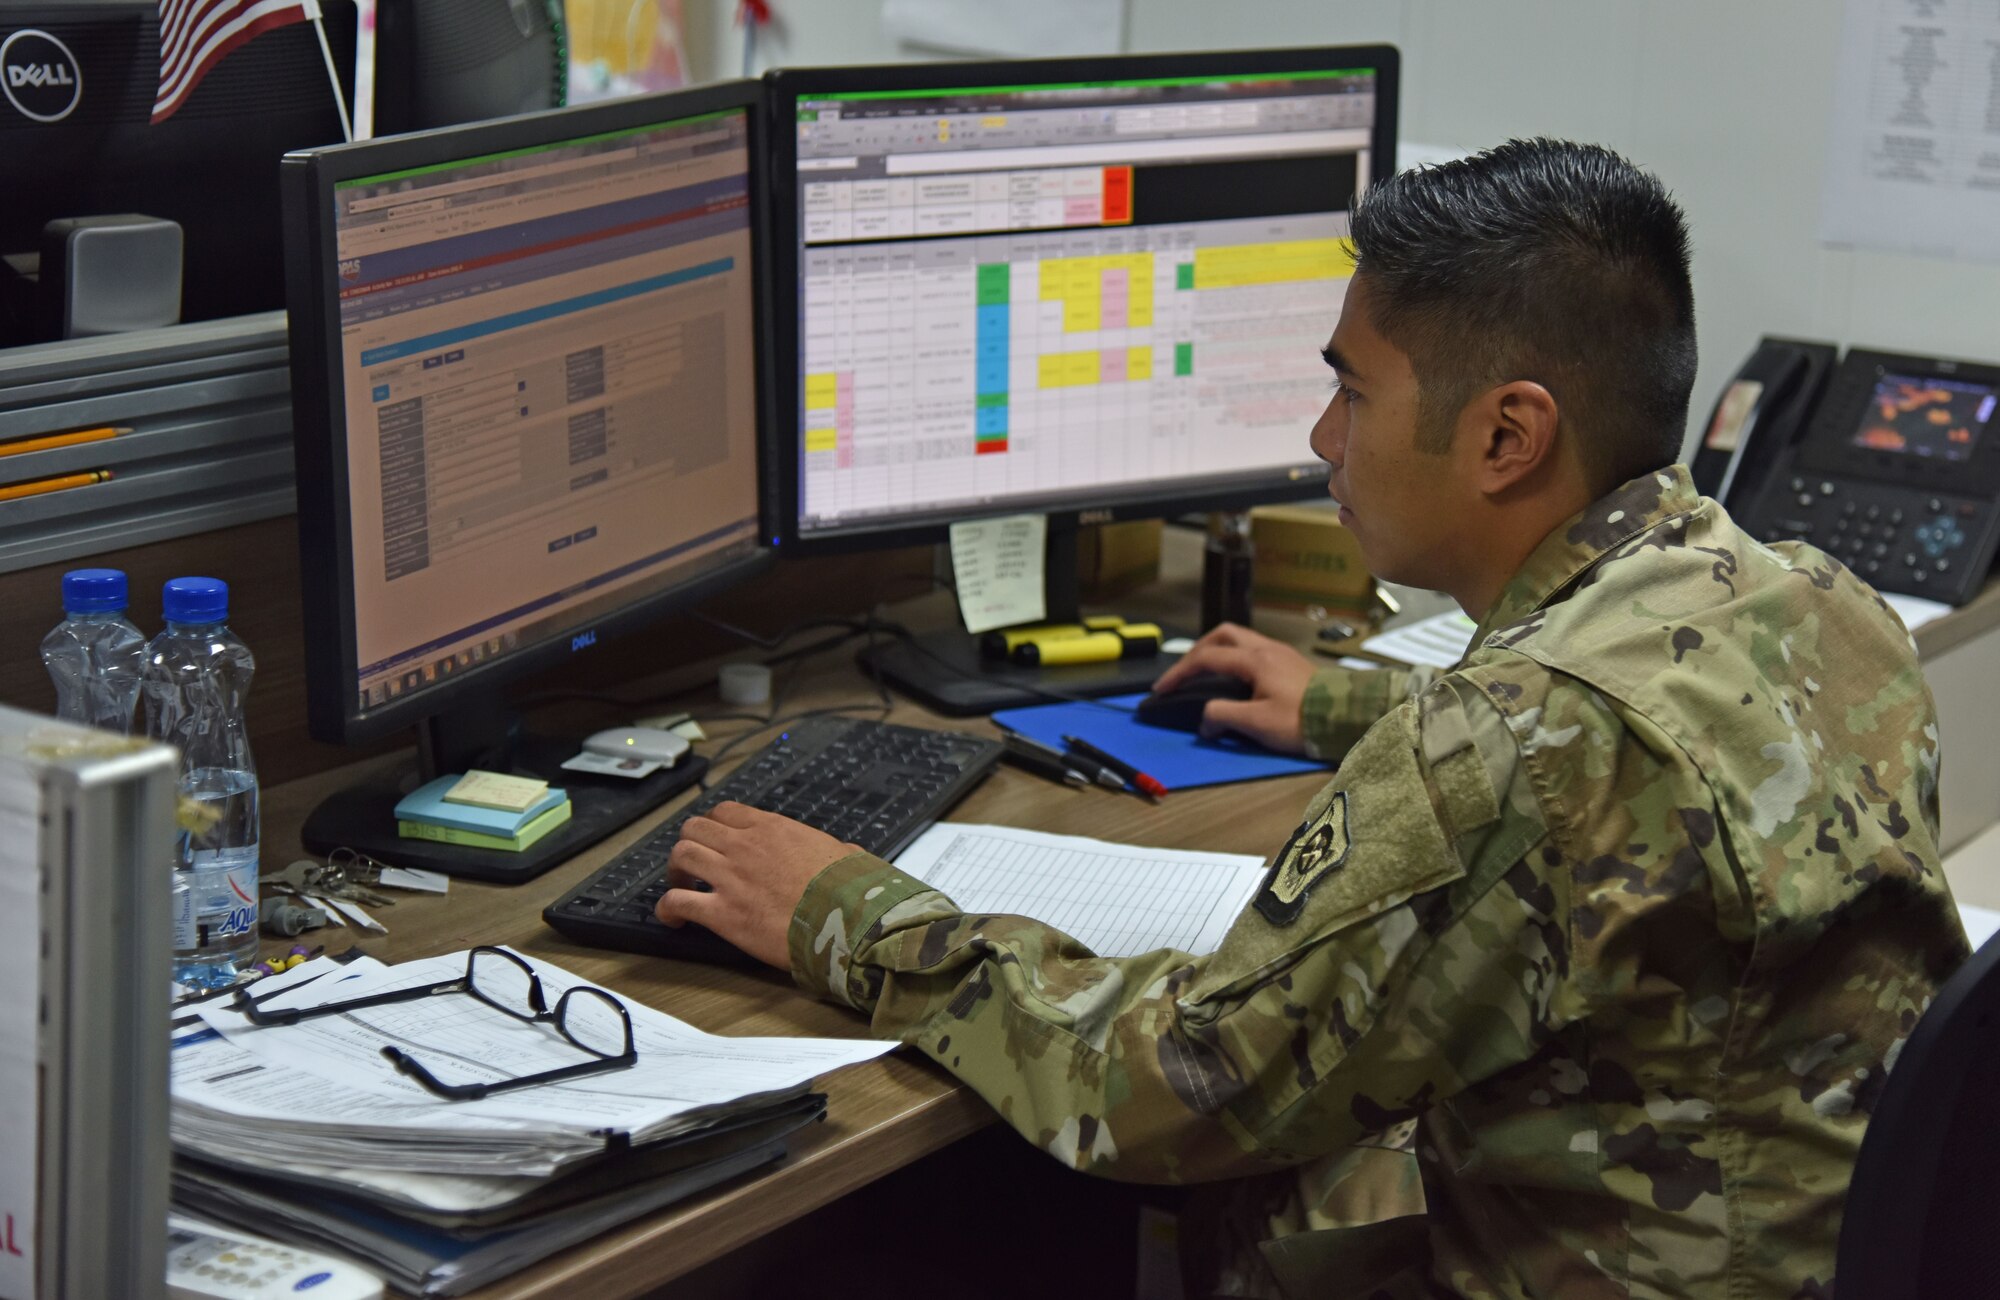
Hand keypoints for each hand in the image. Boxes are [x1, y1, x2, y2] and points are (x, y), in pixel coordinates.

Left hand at [654, 802, 856, 969]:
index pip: (725, 812)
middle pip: (695, 828)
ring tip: (680, 886)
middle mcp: (745, 846)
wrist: (845, 919)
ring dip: (674, 871)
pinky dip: (667, 908)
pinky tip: (672, 918)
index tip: (715, 840)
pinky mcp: (723, 913)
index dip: (714, 825)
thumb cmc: (850, 889)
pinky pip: (678, 901)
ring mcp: (730, 878)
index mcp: (773, 828)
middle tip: (694, 864)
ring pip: (681, 856)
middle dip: (689, 843)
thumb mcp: (846, 854)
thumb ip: (837, 849)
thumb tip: (848, 854)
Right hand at [1151, 622, 1315, 753]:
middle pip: (1223, 634)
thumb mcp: (1256, 723)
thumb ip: (1222, 716)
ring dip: (1219, 650)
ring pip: (1241, 638)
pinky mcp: (1291, 661)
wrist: (1346, 717)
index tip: (1162, 689)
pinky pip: (1255, 649)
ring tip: (1209, 672)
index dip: (1179, 672)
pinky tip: (1237, 678)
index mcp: (1253, 659)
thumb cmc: (1301, 720)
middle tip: (1186, 671)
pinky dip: (1236, 657)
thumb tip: (1205, 721)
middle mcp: (1266, 648)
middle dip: (1198, 649)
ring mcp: (1281, 652)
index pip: (1206, 658)